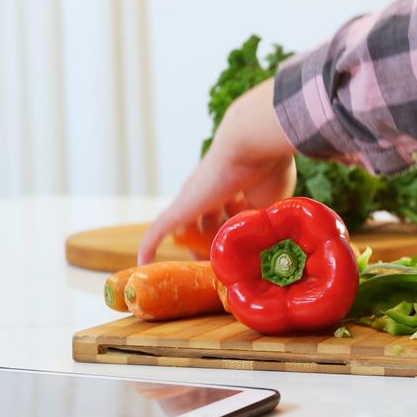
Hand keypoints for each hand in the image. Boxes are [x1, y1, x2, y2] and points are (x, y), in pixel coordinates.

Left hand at [138, 78, 296, 263]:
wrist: (250, 145)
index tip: (244, 251)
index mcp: (236, 187)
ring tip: (203, 271)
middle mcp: (213, 191)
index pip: (231, 214)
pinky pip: (159, 230)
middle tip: (224, 264)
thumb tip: (270, 243)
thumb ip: (268, 219)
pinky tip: (143, 263)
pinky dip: (151, 246)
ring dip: (195, 250)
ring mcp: (195, 199)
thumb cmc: (269, 168)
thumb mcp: (273, 201)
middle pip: (209, 222)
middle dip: (216, 243)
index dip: (236, 232)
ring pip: (189, 230)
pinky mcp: (181, 207)